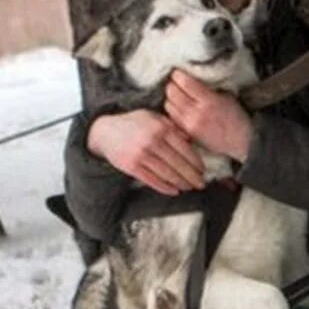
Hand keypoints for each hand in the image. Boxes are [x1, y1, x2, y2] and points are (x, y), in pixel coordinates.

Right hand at [87, 109, 204, 194]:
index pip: (185, 149)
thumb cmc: (134, 123)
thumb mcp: (155, 118)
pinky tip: (175, 191)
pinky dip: (166, 187)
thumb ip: (173, 127)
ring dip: (182, 183)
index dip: (196, 162)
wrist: (105, 131)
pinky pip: (153, 180)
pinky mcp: (132, 167)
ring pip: (167, 174)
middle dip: (192, 176)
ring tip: (190, 187)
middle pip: (178, 164)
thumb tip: (191, 139)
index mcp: (161, 128)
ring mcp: (141, 155)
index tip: (203, 170)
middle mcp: (152, 142)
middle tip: (201, 183)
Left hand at [165, 70, 252, 162]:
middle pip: (171, 92)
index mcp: (209, 100)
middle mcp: (196, 112)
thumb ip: (208, 88)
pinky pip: (171, 118)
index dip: (178, 75)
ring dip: (172, 99)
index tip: (180, 74)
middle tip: (178, 85)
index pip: (183, 82)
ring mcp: (189, 124)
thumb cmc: (237, 118)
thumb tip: (190, 78)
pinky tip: (180, 111)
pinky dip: (173, 112)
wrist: (241, 143)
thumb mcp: (227, 97)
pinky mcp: (186, 134)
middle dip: (173, 86)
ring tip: (180, 98)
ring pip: (168, 105)